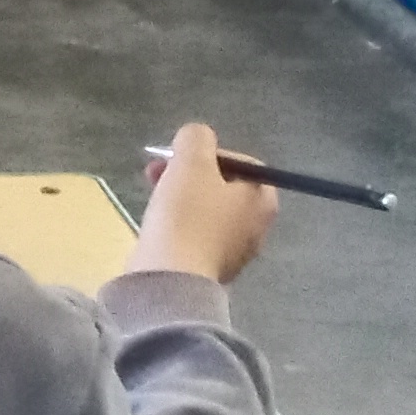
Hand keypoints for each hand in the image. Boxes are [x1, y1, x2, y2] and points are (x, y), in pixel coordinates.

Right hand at [129, 124, 276, 288]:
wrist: (171, 278)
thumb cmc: (186, 215)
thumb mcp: (190, 163)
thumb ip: (196, 138)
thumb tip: (197, 137)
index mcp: (262, 199)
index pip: (243, 163)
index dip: (209, 154)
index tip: (180, 158)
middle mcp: (258, 226)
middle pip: (224, 187)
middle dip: (189, 175)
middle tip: (157, 174)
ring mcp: (236, 251)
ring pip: (209, 211)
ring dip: (182, 198)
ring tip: (153, 198)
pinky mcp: (212, 268)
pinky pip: (198, 235)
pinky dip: (180, 225)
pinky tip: (158, 226)